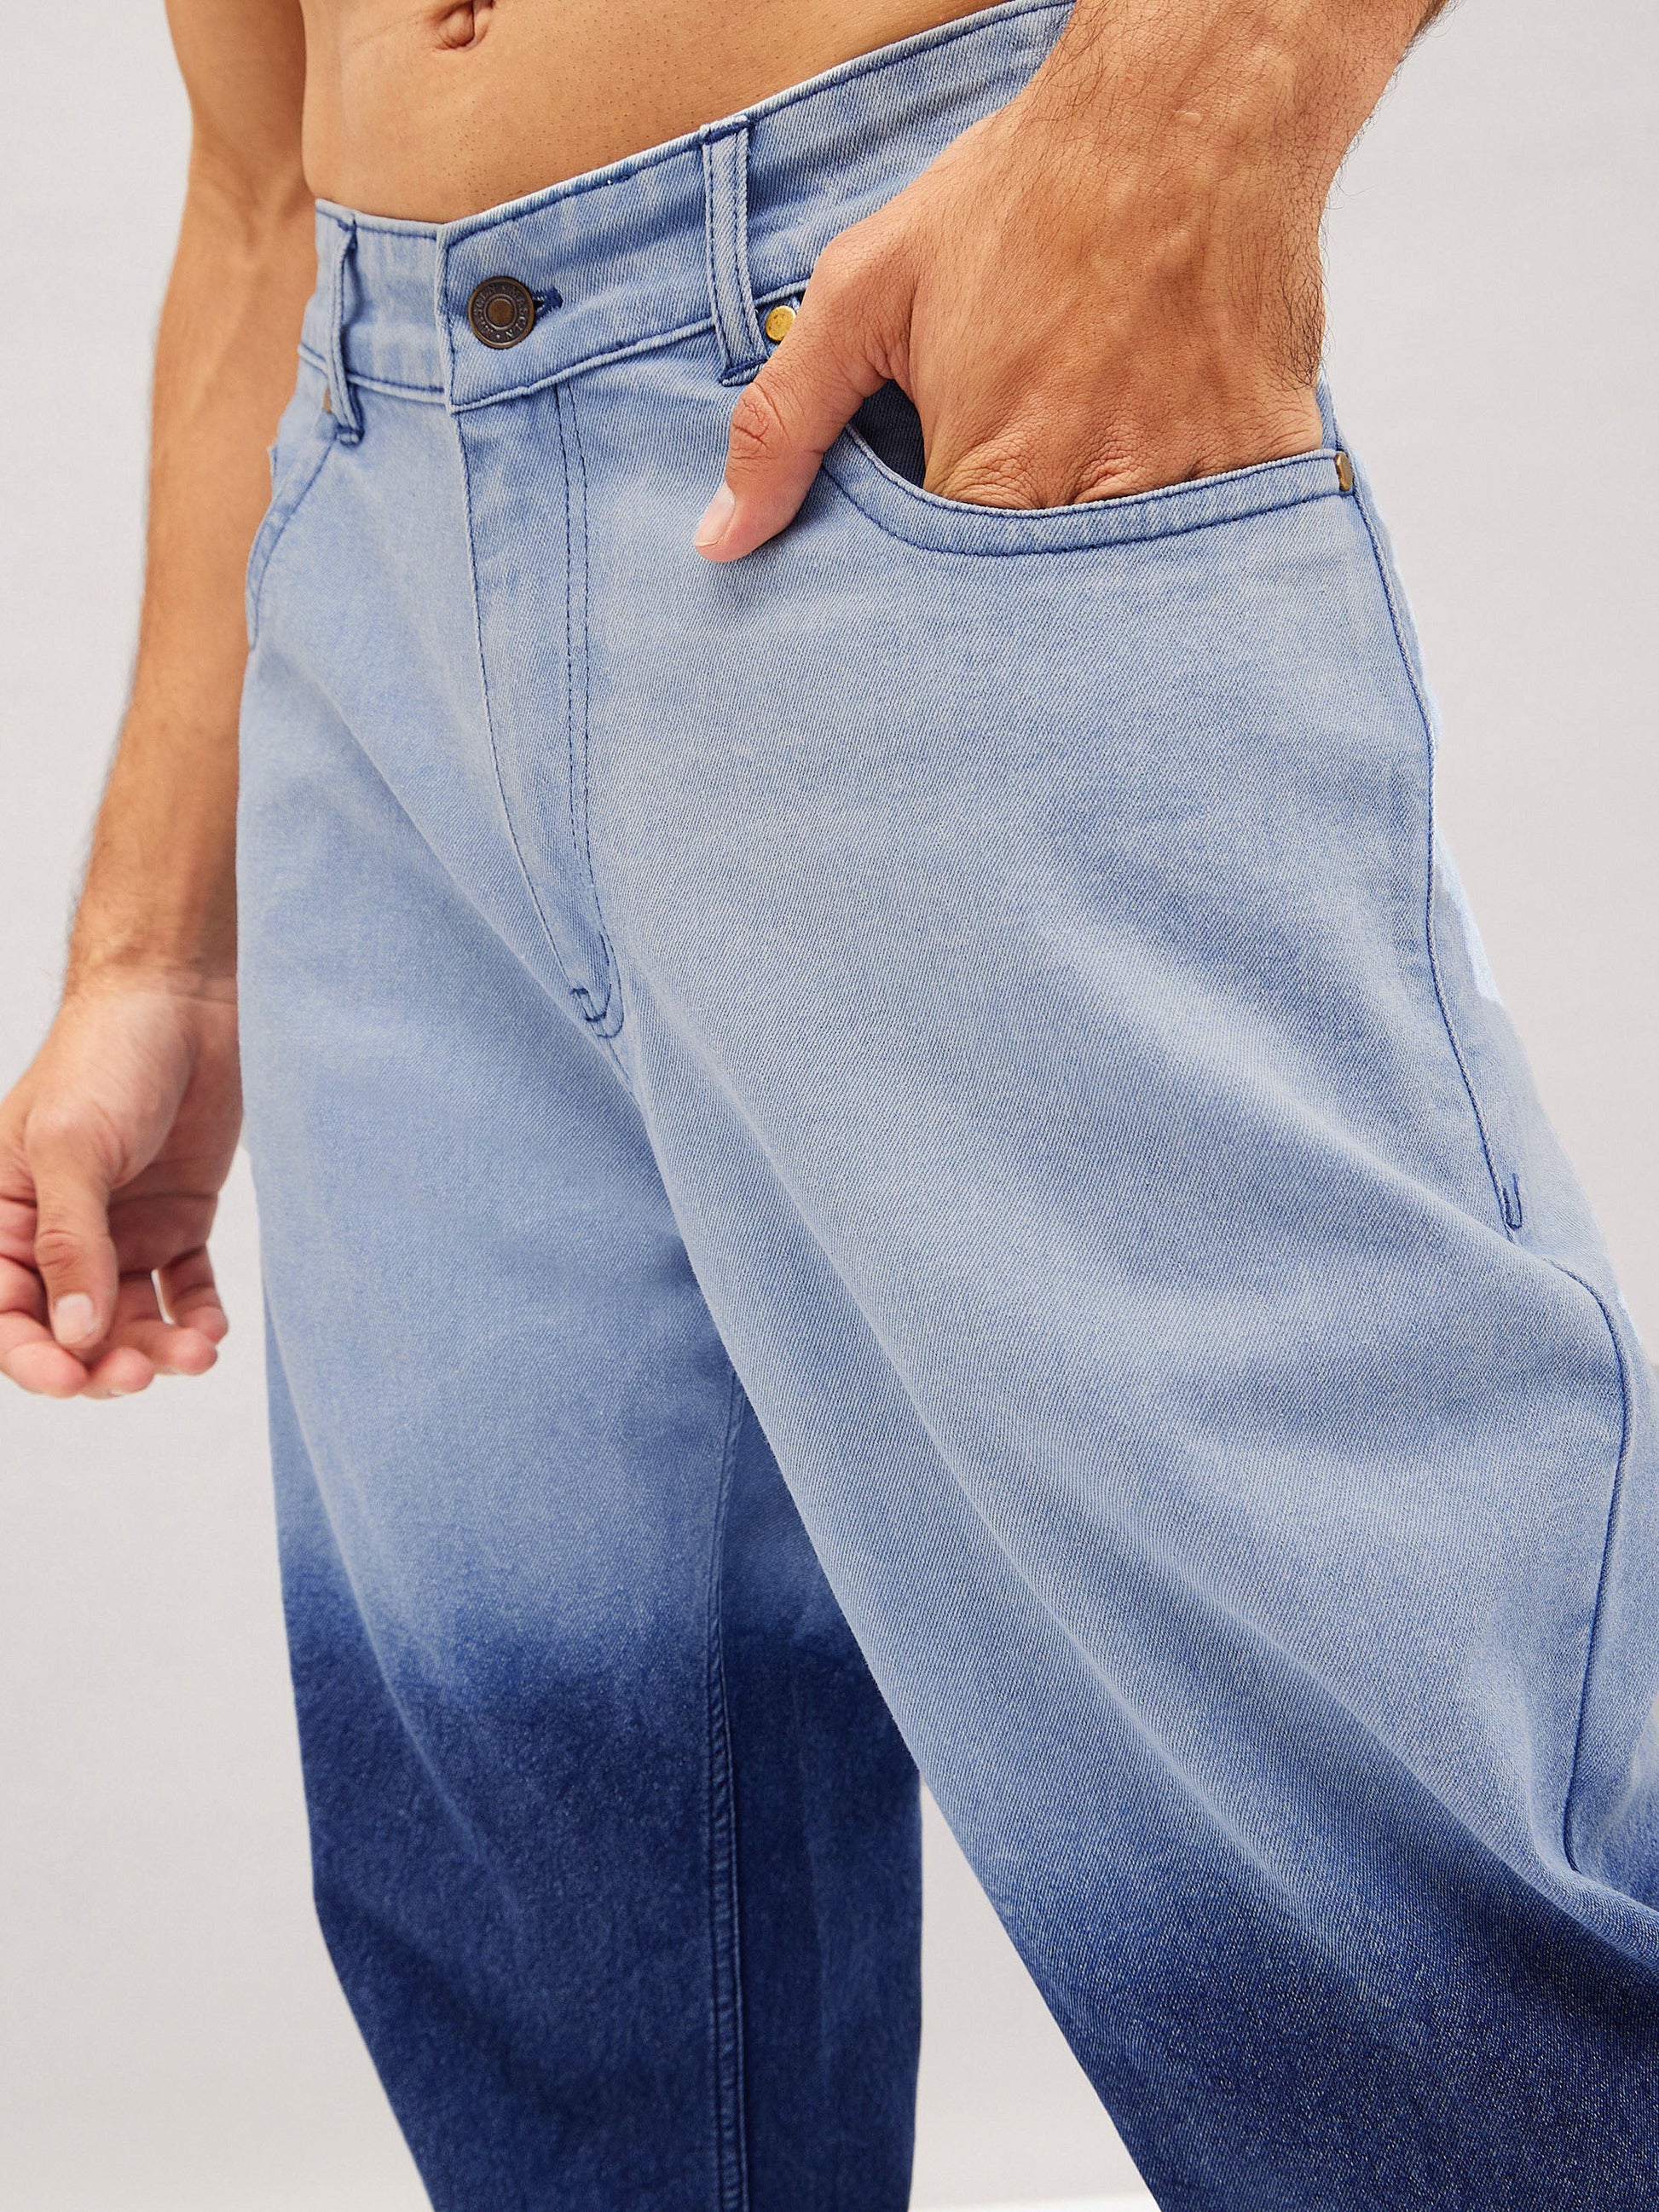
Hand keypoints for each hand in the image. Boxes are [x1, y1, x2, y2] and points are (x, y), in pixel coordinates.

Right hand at [0, 978, 240, 1398]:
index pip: (3, 1310)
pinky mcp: (176, 1225)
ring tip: (195, 1355)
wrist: (181, 1005)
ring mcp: (118, 1234)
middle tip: (140, 1374)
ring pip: (127, 1321)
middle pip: (68, 1330)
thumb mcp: (73, 1148)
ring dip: (155, 1348)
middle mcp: (56, 1236)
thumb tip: (73, 1335)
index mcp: (1, 1217)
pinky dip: (195, 1318)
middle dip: (100, 1363)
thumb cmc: (104, 1060)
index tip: (69, 1379)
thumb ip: (70, 1242)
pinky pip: (181, 1291)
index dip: (31, 1356)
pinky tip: (211, 1333)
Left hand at [695, 0, 1429, 558]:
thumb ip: (785, 425)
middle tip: (1013, 582)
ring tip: (1092, 522)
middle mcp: (1093, 493)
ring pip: (1134, 602)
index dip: (933, 617)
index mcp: (991, 470)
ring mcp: (1190, 485)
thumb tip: (721, 538)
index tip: (930, 606)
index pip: (946, 613)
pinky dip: (1201, 545)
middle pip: (1042, 623)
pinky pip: (1231, 550)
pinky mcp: (1267, 465)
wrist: (1193, 108)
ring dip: (1107, 592)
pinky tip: (1173, 505)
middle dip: (1019, 625)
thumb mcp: (867, 291)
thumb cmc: (1029, 194)